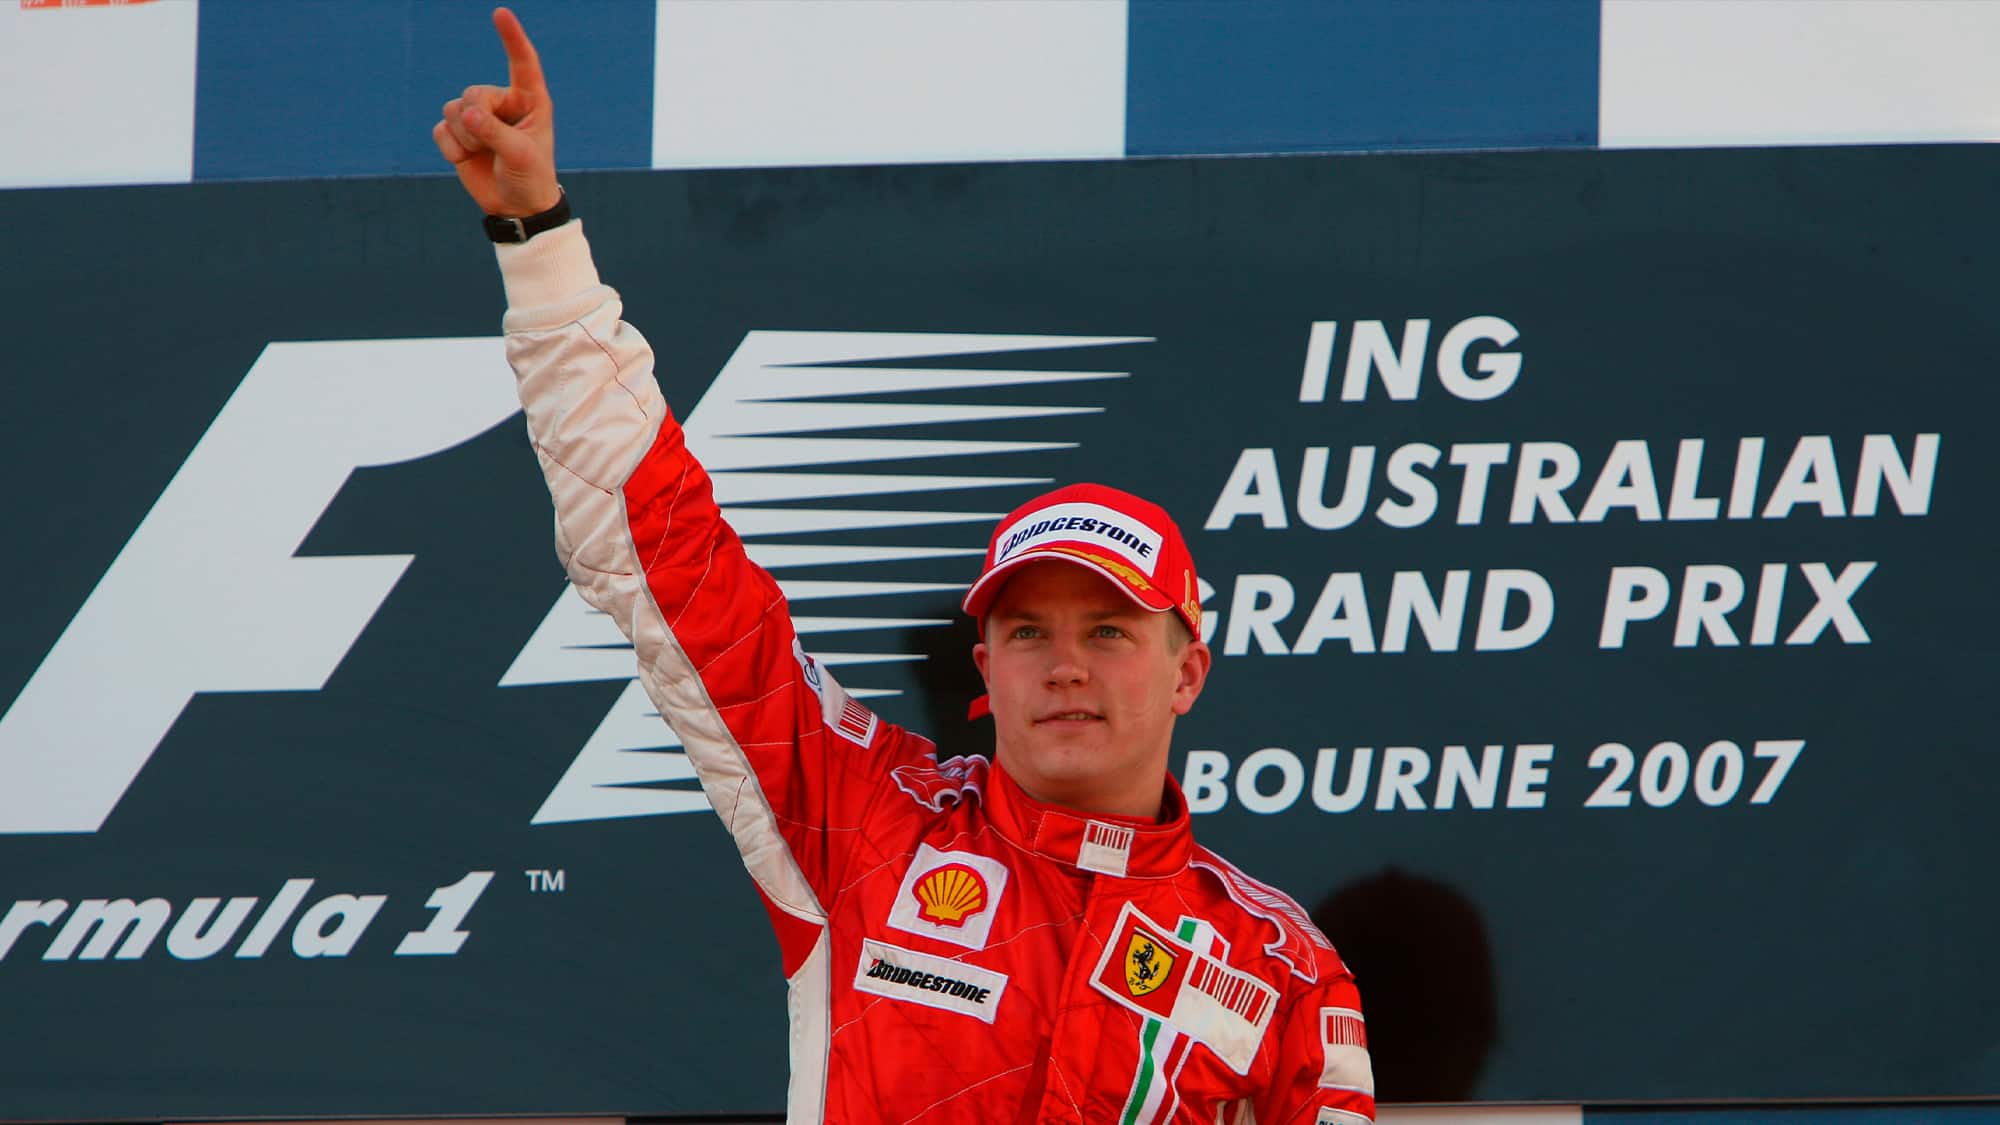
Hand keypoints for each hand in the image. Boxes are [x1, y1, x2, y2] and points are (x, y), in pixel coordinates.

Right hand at [434, 7, 560, 216]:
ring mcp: (478, 117)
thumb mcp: (520, 154)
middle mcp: (503, 103)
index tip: (501, 13)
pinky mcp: (458, 134)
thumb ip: (494, 132)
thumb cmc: (530, 177)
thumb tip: (465, 114)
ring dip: (465, 138)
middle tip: (493, 145)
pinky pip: (440, 129)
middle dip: (477, 121)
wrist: (516, 207)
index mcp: (530, 101)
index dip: (511, 38)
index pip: (522, 63)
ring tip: (485, 154)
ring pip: (454, 109)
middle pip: (473, 93)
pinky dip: (451, 148)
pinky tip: (468, 160)